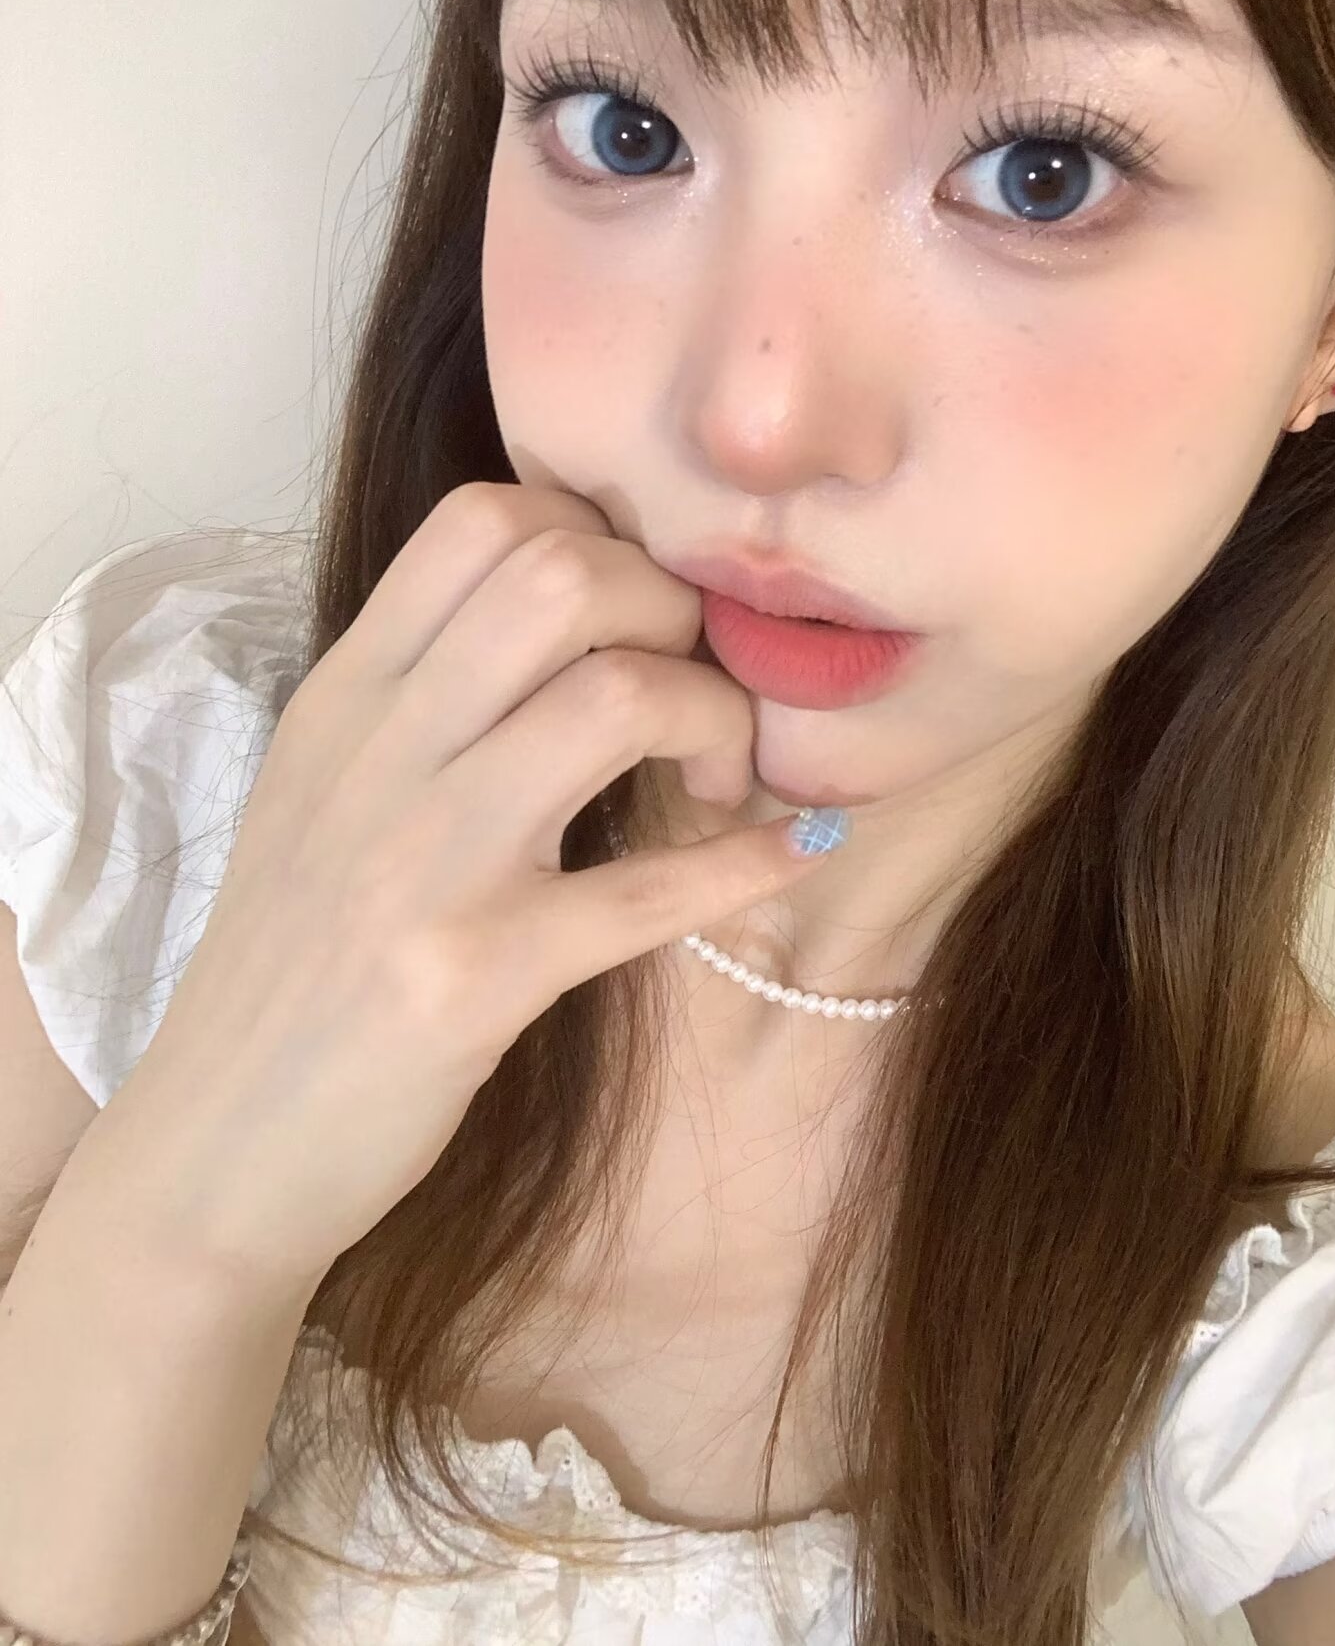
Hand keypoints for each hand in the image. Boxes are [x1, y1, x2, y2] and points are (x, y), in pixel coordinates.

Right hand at [91, 481, 835, 1294]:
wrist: (211, 1150)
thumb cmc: (294, 964)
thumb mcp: (327, 794)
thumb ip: (429, 699)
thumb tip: (583, 621)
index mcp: (347, 695)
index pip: (483, 517)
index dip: (604, 537)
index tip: (643, 616)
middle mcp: (379, 752)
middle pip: (562, 576)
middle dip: (673, 611)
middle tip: (695, 690)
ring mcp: (423, 862)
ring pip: (615, 700)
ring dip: (714, 721)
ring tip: (717, 781)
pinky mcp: (474, 977)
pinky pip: (646, 891)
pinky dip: (745, 863)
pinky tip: (789, 853)